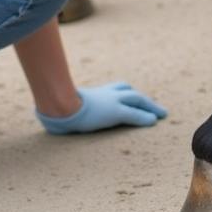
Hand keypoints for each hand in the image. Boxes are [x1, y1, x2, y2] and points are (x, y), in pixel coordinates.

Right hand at [36, 81, 167, 133]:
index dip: (127, 92)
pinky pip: (134, 115)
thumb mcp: (62, 105)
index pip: (118, 88)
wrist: (59, 104)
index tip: (134, 96)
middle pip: (132, 93)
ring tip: (161, 114)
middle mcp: (108, 94)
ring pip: (138, 100)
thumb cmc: (56, 106)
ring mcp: (112, 102)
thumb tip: (49, 115)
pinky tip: (154, 122)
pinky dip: (144, 117)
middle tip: (155, 107)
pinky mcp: (115, 112)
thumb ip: (62, 108)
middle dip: (144, 100)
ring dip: (151, 107)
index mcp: (97, 92)